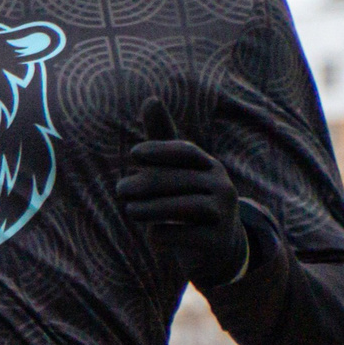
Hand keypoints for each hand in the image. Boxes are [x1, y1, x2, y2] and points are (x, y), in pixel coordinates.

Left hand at [117, 100, 248, 287]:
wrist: (218, 246)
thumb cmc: (188, 197)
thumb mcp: (177, 169)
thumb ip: (162, 138)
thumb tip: (151, 98)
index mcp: (210, 166)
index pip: (186, 152)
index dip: (161, 150)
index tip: (134, 154)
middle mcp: (222, 186)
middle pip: (178, 180)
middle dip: (145, 184)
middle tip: (119, 190)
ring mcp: (223, 214)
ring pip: (183, 207)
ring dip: (150, 208)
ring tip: (129, 210)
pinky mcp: (217, 241)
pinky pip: (187, 235)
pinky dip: (164, 234)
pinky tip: (152, 234)